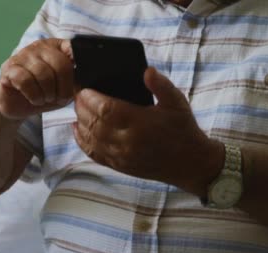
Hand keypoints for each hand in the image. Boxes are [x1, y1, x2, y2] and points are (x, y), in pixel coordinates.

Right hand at [0, 38, 74, 119]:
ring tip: (45, 99)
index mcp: (57, 47)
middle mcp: (40, 47)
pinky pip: (25, 80)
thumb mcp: (64, 89)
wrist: (16, 104)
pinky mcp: (9, 68)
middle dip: (63, 88)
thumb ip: (76, 82)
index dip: (79, 64)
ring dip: (47, 93)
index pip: (73, 48)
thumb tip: (86, 82)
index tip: (78, 80)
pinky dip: (33, 95)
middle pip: (60, 64)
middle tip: (59, 98)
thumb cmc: (42, 94)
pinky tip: (33, 99)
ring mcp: (23, 55)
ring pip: (43, 73)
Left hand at [72, 67, 223, 194]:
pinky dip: (82, 141)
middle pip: (93, 122)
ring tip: (78, 108)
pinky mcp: (119, 166)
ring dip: (80, 121)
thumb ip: (161, 85)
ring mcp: (121, 156)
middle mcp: (127, 141)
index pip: (105, 109)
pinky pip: (94, 154)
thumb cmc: (183, 129)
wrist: (189, 163)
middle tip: (79, 94)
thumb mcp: (177, 103)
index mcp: (140, 123)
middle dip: (82, 107)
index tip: (84, 88)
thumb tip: (147, 70)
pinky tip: (77, 129)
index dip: (90, 98)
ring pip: (90, 138)